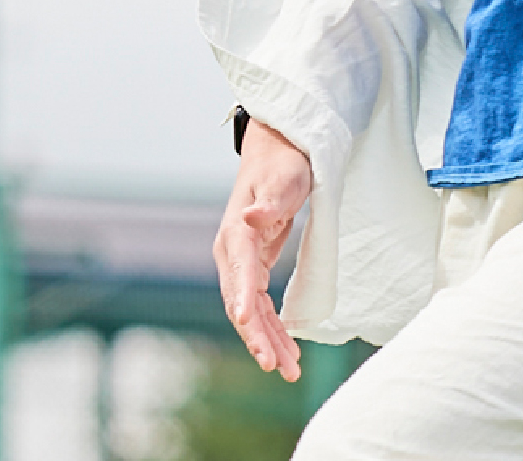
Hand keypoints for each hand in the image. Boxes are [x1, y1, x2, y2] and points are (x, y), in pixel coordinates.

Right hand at [213, 118, 311, 380]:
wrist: (278, 153)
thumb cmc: (283, 164)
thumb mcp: (283, 179)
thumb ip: (269, 202)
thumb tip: (250, 218)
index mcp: (236, 234)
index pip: (240, 276)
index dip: (245, 305)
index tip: (251, 331)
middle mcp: (232, 253)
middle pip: (241, 304)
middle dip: (258, 338)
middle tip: (276, 366)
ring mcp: (241, 263)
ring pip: (251, 312)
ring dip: (268, 341)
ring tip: (290, 370)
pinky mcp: (254, 267)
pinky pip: (261, 306)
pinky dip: (272, 328)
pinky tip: (287, 349)